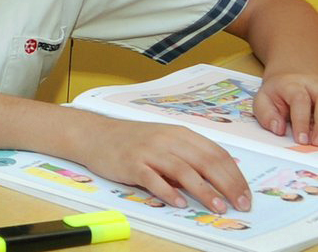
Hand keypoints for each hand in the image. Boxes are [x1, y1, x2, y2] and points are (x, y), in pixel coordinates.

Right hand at [82, 119, 250, 213]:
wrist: (95, 135)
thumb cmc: (133, 140)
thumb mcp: (165, 141)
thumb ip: (189, 155)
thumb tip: (220, 177)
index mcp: (179, 134)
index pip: (216, 154)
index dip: (235, 175)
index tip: (245, 194)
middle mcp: (167, 140)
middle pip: (205, 162)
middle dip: (227, 185)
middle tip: (240, 204)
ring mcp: (149, 151)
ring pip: (183, 171)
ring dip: (204, 191)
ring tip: (217, 207)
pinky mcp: (131, 164)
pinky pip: (153, 179)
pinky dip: (168, 192)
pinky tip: (179, 203)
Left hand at [255, 71, 317, 144]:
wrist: (291, 77)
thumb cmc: (277, 93)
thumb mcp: (263, 100)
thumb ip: (267, 115)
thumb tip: (278, 129)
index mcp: (293, 85)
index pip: (300, 100)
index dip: (301, 121)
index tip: (301, 139)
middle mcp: (313, 87)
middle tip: (314, 143)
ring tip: (317, 142)